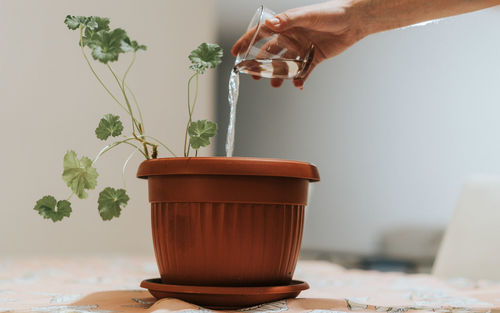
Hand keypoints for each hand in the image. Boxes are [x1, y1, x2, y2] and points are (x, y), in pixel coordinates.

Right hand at [231, 0, 365, 88]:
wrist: (354, 21)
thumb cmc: (331, 12)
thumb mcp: (308, 16)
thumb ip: (289, 20)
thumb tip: (270, 24)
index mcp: (286, 24)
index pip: (261, 33)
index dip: (247, 42)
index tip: (236, 52)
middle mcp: (291, 36)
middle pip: (270, 52)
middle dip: (260, 64)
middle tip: (254, 76)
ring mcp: (302, 48)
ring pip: (284, 64)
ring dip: (278, 75)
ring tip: (274, 84)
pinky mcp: (314, 57)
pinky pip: (303, 71)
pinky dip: (299, 79)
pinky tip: (297, 85)